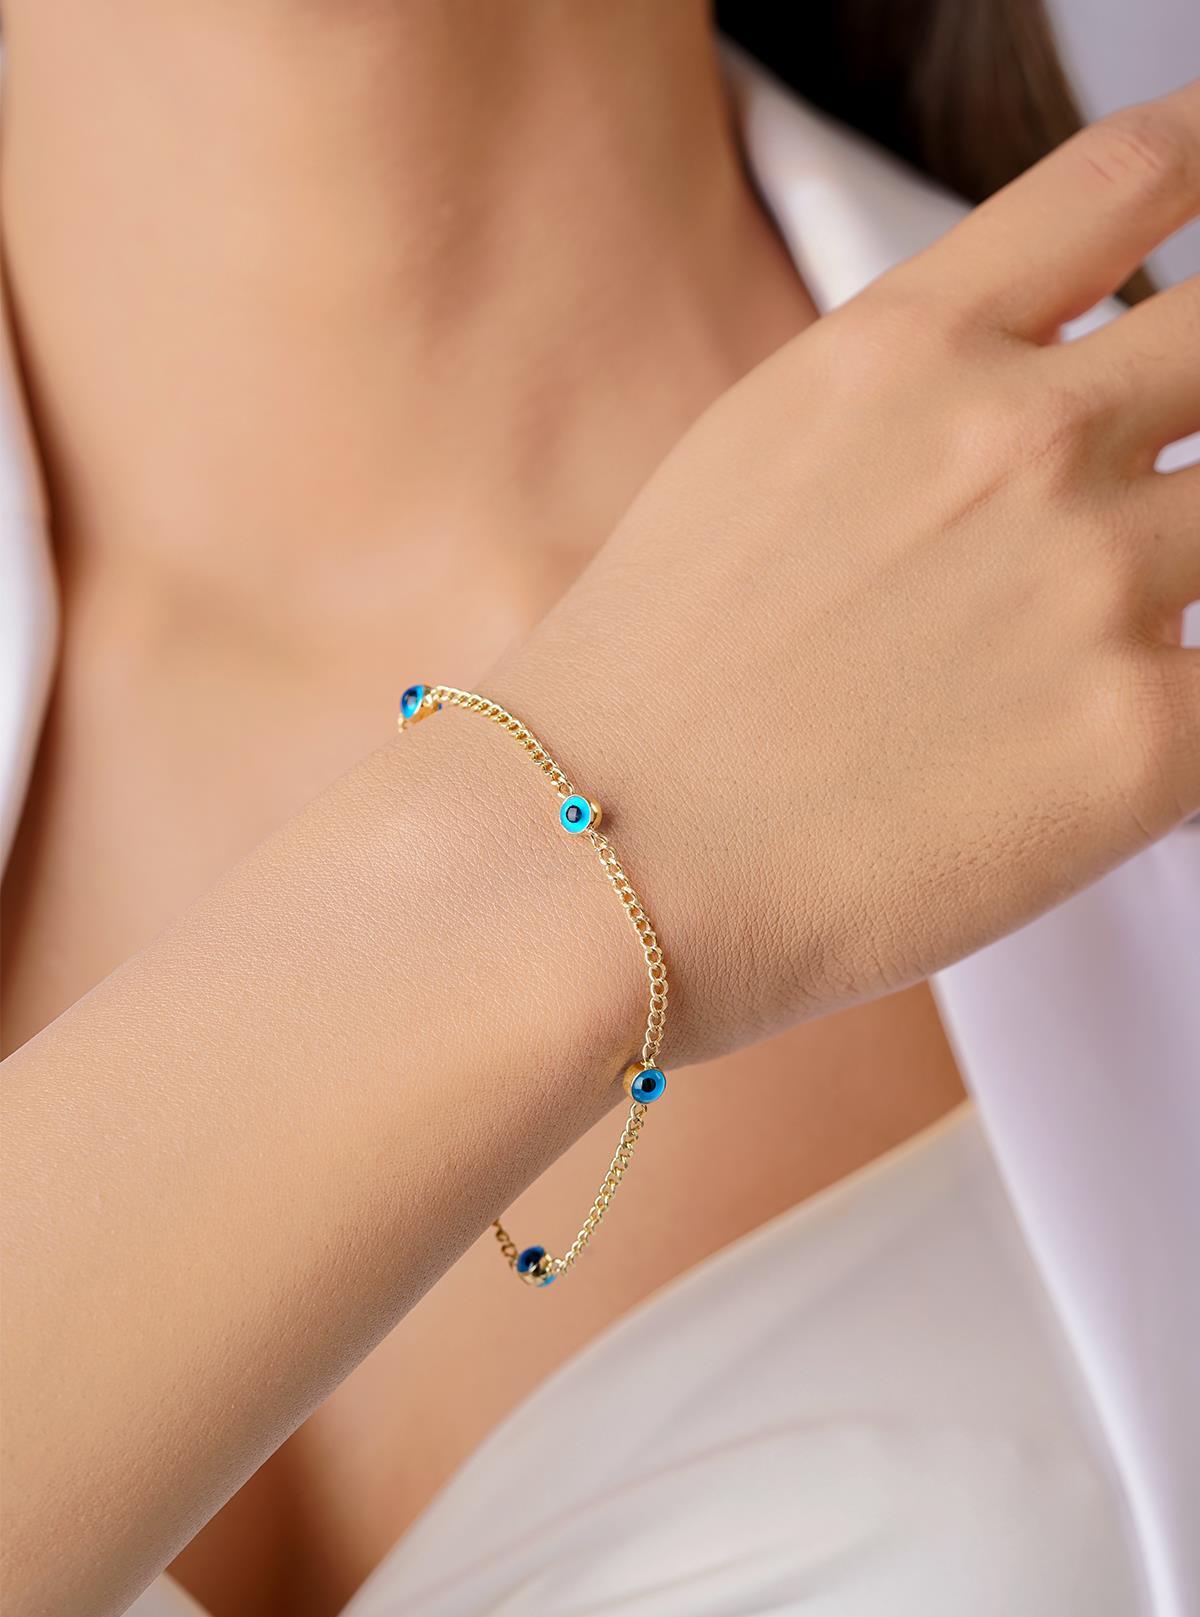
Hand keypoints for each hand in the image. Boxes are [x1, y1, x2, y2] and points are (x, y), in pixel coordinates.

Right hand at [498, 84, 1199, 1060]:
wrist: (592, 857)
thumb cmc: (636, 705)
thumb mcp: (749, 474)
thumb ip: (904, 423)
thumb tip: (1009, 433)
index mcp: (907, 356)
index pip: (1124, 180)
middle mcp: (1019, 440)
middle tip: (1171, 462)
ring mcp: (1094, 581)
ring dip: (1192, 569)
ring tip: (1087, 650)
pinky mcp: (1142, 740)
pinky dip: (1192, 712)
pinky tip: (1113, 745)